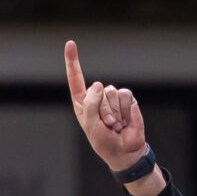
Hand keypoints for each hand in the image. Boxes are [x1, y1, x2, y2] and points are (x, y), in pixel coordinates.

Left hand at [64, 39, 146, 171]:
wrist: (124, 151)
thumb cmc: (104, 141)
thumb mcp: (91, 125)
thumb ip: (91, 104)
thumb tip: (99, 84)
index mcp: (83, 103)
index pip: (76, 79)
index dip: (73, 61)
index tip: (70, 44)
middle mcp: (97, 97)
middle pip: (97, 90)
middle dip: (102, 110)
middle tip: (106, 125)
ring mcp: (112, 97)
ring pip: (111, 93)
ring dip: (114, 112)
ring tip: (115, 125)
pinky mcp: (126, 99)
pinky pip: (125, 95)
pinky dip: (125, 110)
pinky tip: (124, 121)